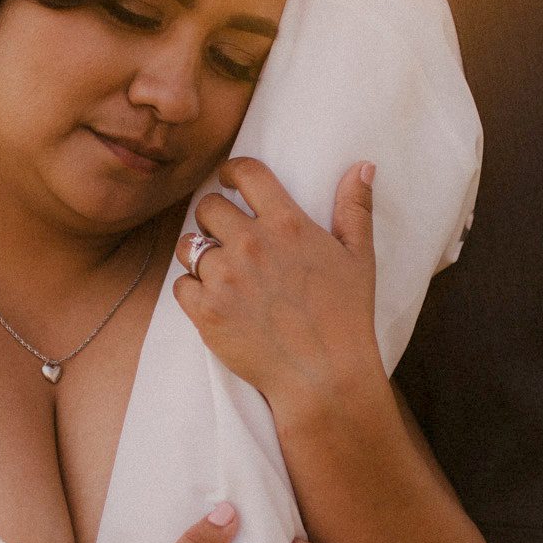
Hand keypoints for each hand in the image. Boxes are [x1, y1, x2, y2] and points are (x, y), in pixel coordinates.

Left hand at [174, 157, 382, 406]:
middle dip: (214, 217)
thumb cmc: (346, 316)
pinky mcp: (206, 311)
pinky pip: (180, 284)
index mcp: (287, 224)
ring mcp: (225, 278)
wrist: (323, 376)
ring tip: (218, 270)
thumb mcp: (359, 257)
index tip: (228, 180)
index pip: (245, 173)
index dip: (231, 172)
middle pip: (208, 207)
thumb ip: (355, 208)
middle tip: (225, 235)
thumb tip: (362, 166)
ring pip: (188, 246)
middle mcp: (251, 244)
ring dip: (199, 255)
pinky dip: (192, 290)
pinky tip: (213, 299)